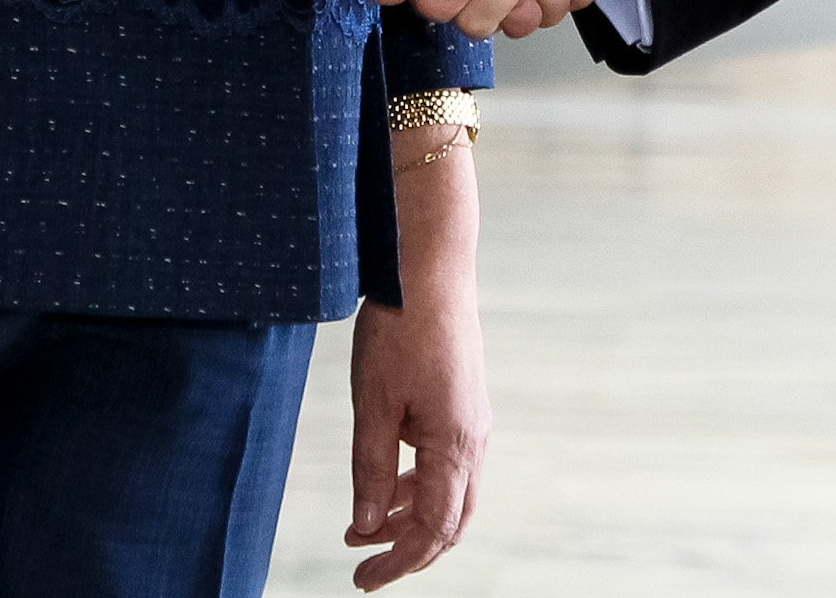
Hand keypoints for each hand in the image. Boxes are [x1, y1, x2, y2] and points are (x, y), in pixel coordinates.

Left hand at [345, 164, 488, 586]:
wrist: (430, 270)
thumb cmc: (400, 331)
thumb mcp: (372, 405)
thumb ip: (370, 471)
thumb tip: (366, 527)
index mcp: (454, 446)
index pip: (433, 530)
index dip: (399, 562)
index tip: (363, 582)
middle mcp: (473, 441)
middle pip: (450, 523)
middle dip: (409, 552)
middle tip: (363, 569)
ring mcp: (473, 423)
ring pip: (450, 496)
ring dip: (410, 520)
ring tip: (361, 529)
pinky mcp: (463, 407)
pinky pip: (448, 467)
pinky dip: (418, 489)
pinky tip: (386, 486)